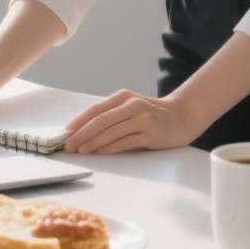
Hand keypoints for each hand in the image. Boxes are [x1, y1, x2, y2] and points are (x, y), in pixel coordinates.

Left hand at [63, 88, 203, 153]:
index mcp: (123, 97)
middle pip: (102, 120)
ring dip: (94, 142)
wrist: (183, 115)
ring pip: (112, 131)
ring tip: (81, 150)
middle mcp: (132, 105)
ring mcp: (143, 118)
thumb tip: (84, 130)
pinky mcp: (152, 133)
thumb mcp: (131, 107)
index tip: (65, 132)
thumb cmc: (152, 114)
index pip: (96, 109)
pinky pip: (128, 140)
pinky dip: (112, 146)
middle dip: (82, 133)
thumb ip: (112, 115)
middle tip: (69, 145)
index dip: (79, 121)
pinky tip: (101, 151)